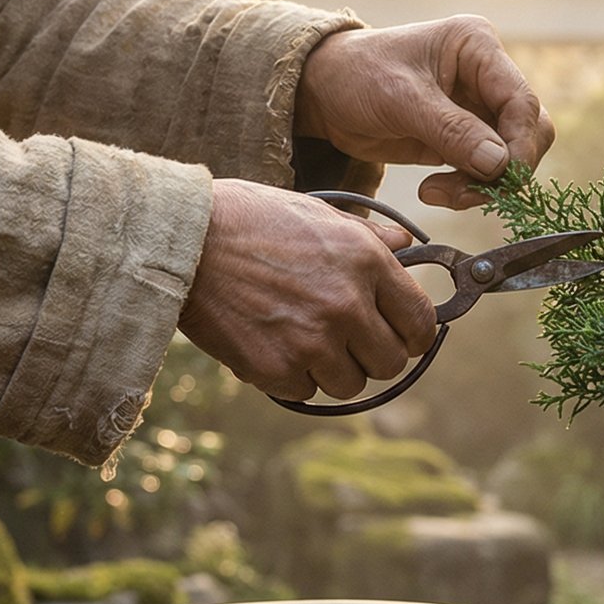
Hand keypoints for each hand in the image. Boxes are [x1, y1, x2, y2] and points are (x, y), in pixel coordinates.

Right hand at [179, 180, 437, 402]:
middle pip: (391, 363)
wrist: (183, 239)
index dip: (415, 336)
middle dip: (372, 356)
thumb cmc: (248, 219)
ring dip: (332, 369)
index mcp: (367, 262)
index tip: (401, 337)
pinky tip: (270, 343)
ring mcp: (313, 340)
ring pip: (350, 384)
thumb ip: (367, 236)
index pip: (421, 323)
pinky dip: (291, 376)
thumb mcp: (317, 212)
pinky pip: (305, 392)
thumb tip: (405, 243)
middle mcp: (348, 305)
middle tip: (347, 341)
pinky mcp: (276, 368)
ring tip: (302, 338)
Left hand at [293, 16, 555, 208]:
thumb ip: (452, 130)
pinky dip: (468, 188)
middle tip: (464, 192)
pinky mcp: (466, 138)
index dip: (519, 144)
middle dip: (503, 168)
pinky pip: (487, 171)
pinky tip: (433, 190)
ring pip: (511, 157)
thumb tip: (500, 164)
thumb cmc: (357, 76)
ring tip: (437, 193)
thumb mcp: (400, 99)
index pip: (521, 100)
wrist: (324, 93)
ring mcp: (479, 108)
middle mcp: (488, 75)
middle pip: (528, 131)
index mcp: (478, 47)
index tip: (499, 176)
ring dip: (483, 184)